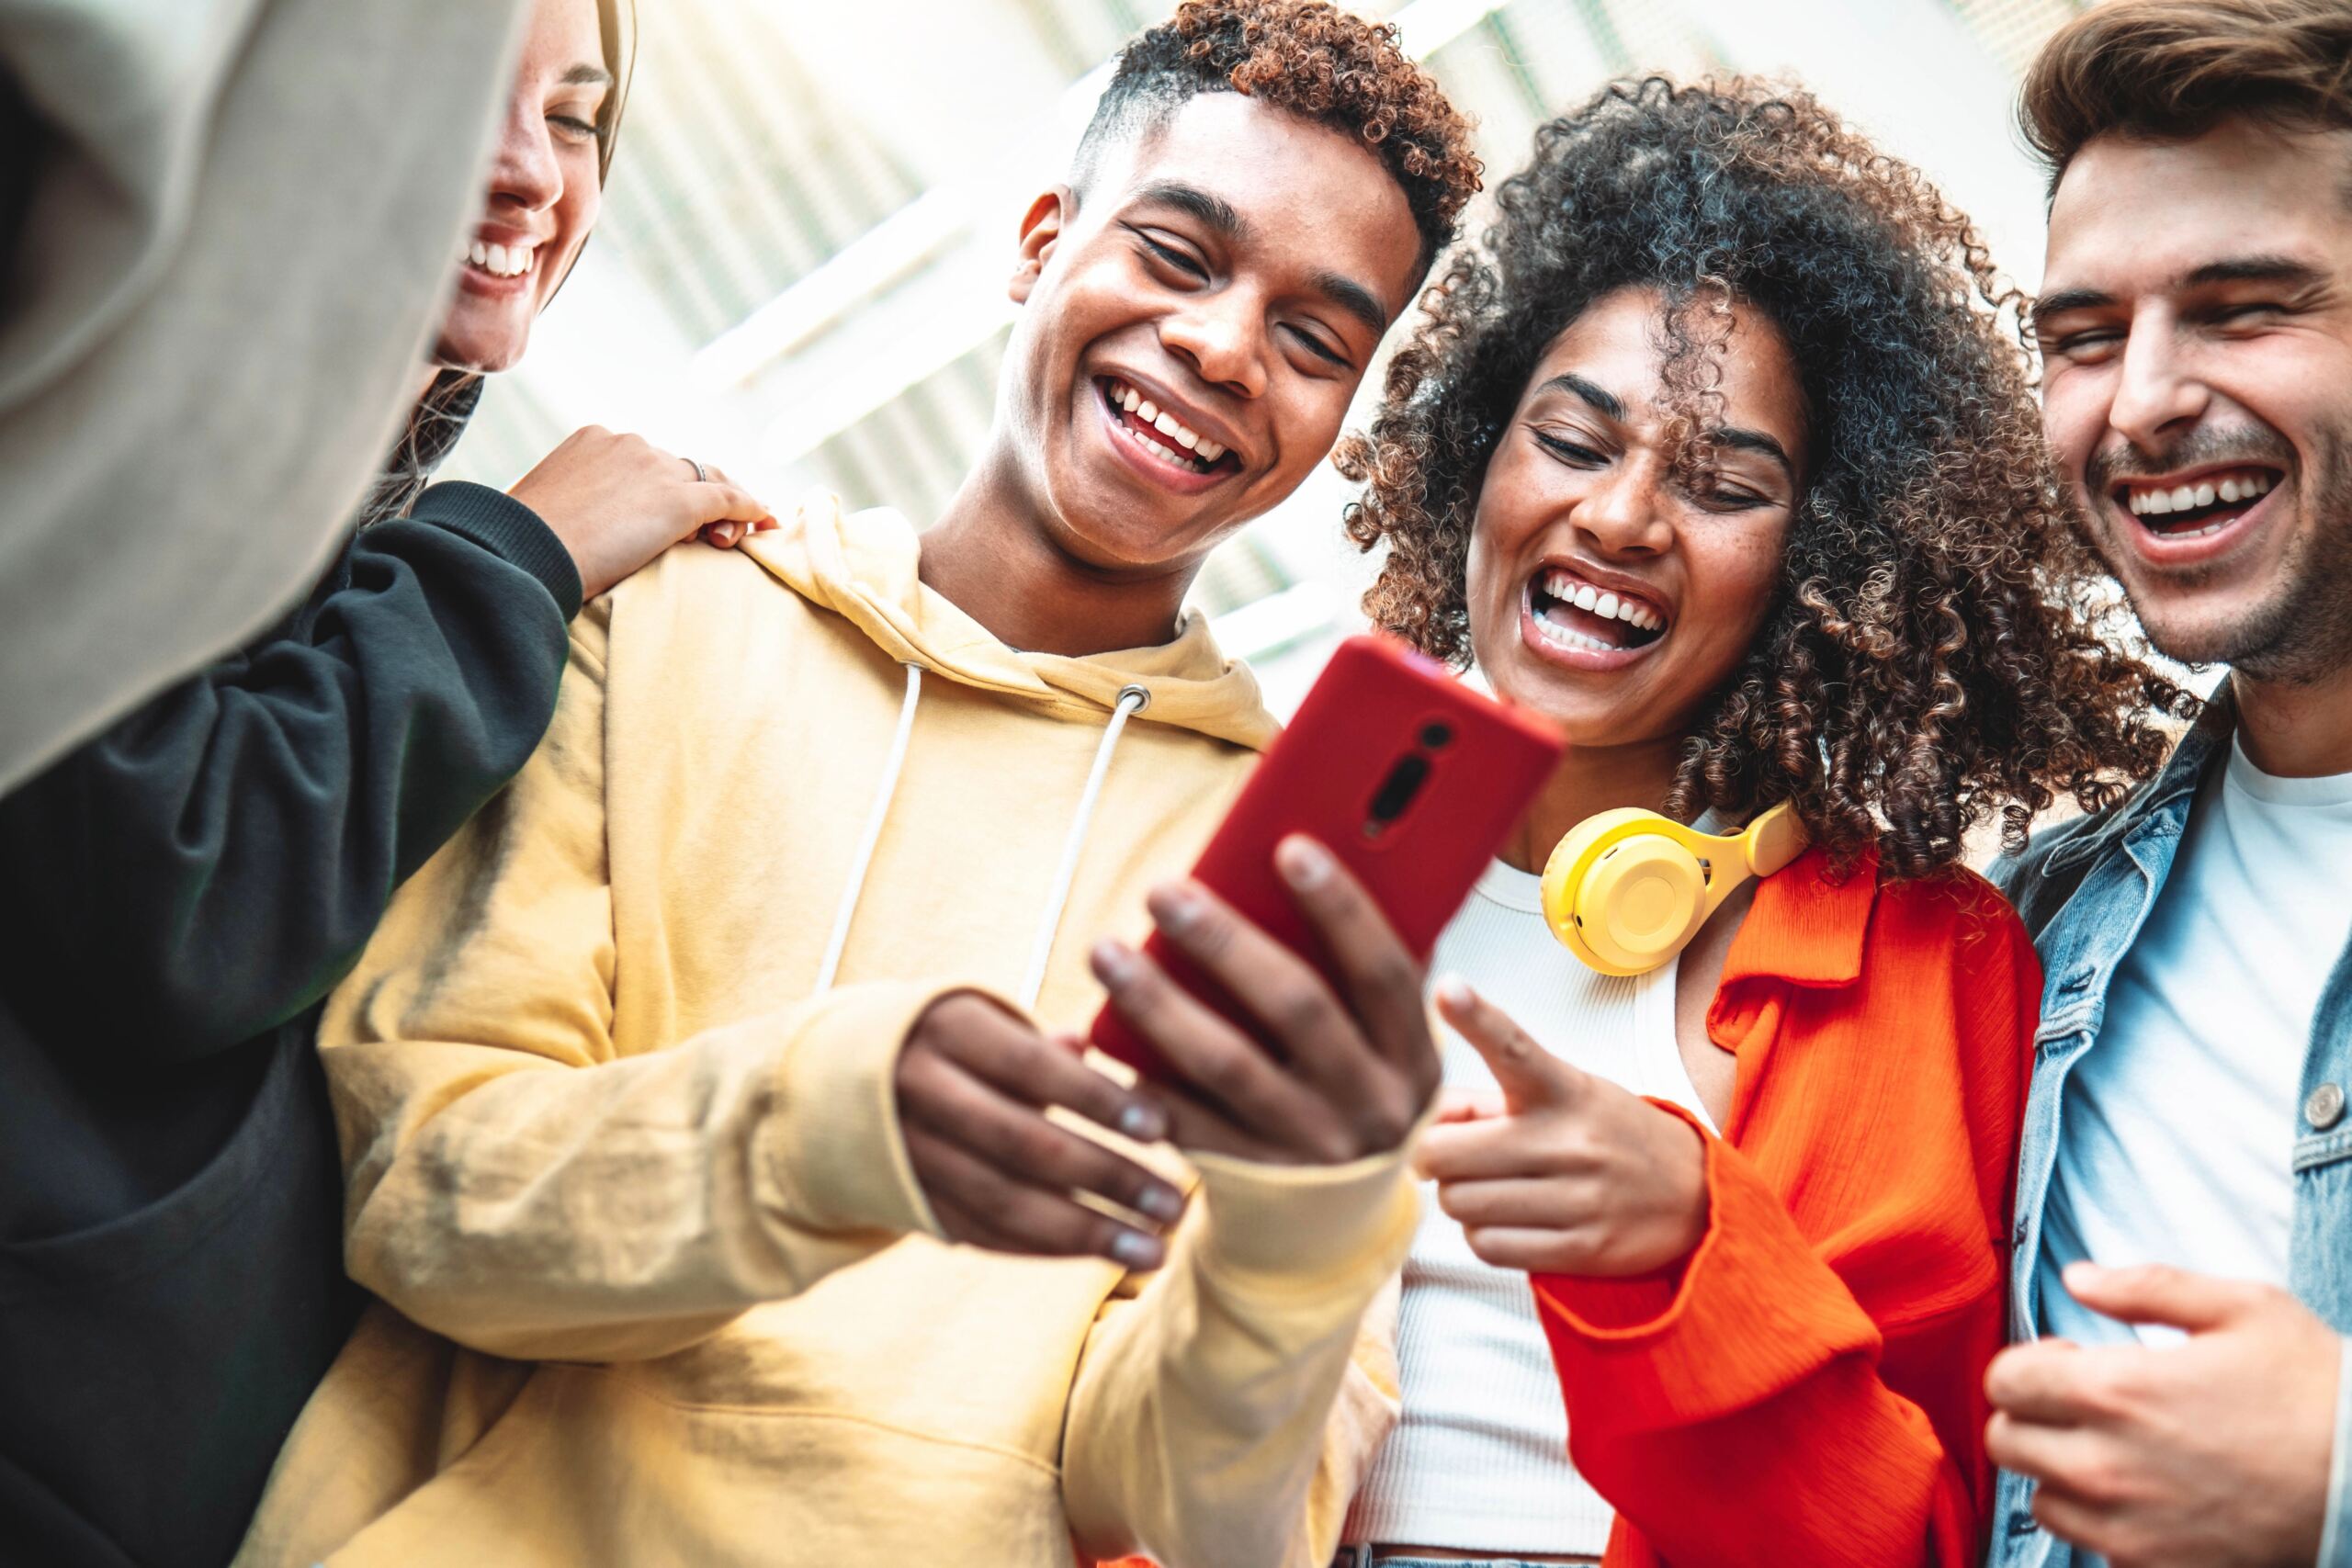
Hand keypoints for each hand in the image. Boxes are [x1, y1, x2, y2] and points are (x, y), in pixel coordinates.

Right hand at [508, 425, 776, 599]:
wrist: (526, 552)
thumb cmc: (521, 540)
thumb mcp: (544, 506)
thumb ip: (571, 501)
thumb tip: (570, 522)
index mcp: (594, 439)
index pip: (648, 461)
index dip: (665, 487)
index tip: (670, 516)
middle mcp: (629, 444)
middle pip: (682, 468)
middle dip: (698, 498)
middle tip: (709, 532)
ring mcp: (656, 470)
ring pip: (709, 482)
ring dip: (725, 509)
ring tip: (728, 538)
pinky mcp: (679, 502)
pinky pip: (729, 499)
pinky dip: (750, 509)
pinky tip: (766, 522)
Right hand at [894, 991, 1185, 1268]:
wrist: (841, 1081)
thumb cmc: (954, 1041)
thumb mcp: (989, 1018)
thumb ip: (1048, 1042)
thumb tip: (1101, 1045)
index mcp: (948, 1029)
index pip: (1030, 1066)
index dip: (1095, 1098)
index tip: (1160, 1126)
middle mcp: (920, 1091)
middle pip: (1022, 1143)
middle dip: (1105, 1177)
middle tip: (1175, 1203)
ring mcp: (910, 1153)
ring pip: (1005, 1202)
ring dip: (1086, 1234)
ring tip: (1155, 1250)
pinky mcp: (912, 1201)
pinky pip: (986, 1235)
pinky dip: (1049, 1249)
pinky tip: (1106, 1257)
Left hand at [1088, 835, 1438, 1165]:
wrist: (1339, 1222)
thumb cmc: (1353, 1093)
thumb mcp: (1385, 1044)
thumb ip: (1359, 976)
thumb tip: (1306, 871)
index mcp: (1413, 1055)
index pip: (1383, 970)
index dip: (1342, 908)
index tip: (1290, 847)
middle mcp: (1372, 1105)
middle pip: (1296, 1009)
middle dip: (1225, 942)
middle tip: (1163, 891)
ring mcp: (1313, 1149)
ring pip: (1227, 1065)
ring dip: (1159, 1003)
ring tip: (1107, 952)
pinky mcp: (1256, 1183)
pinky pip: (1189, 1125)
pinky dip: (1144, 1079)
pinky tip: (1100, 1035)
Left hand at [1413, 976, 1707, 1275]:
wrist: (1696, 1195)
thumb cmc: (1607, 1135)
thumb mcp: (1561, 1094)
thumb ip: (1483, 1100)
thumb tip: (1423, 1120)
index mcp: (1562, 1088)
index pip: (1513, 1048)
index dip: (1476, 1018)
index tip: (1447, 990)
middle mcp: (1568, 1140)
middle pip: (1445, 1153)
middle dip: (1434, 1156)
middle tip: (1454, 1155)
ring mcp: (1577, 1197)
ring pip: (1460, 1204)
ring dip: (1461, 1199)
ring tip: (1494, 1187)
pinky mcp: (1580, 1249)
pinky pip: (1487, 1246)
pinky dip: (1483, 1235)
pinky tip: (1510, 1219)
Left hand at [1984, 1262, 2337, 1567]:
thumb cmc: (2314, 1390)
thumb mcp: (2240, 1307)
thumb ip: (2144, 1287)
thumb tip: (2077, 1278)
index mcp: (2112, 1390)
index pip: (2004, 1380)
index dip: (2030, 1364)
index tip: (2069, 1364)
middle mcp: (2104, 1463)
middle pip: (2006, 1440)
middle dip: (2033, 1416)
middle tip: (2084, 1407)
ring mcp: (2126, 1525)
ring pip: (2040, 1497)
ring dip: (2060, 1472)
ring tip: (2113, 1452)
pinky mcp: (2153, 1567)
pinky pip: (2088, 1545)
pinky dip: (2100, 1521)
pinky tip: (2144, 1497)